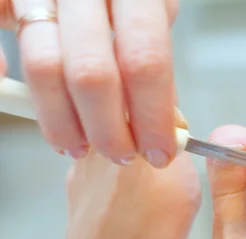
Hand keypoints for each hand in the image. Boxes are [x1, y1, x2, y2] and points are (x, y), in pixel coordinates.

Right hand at [1, 0, 180, 166]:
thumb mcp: (151, 3)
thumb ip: (152, 51)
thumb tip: (168, 118)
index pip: (145, 60)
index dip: (154, 116)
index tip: (161, 151)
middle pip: (92, 73)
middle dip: (110, 131)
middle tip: (122, 154)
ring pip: (43, 67)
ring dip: (64, 123)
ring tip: (80, 146)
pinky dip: (4, 78)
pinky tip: (24, 104)